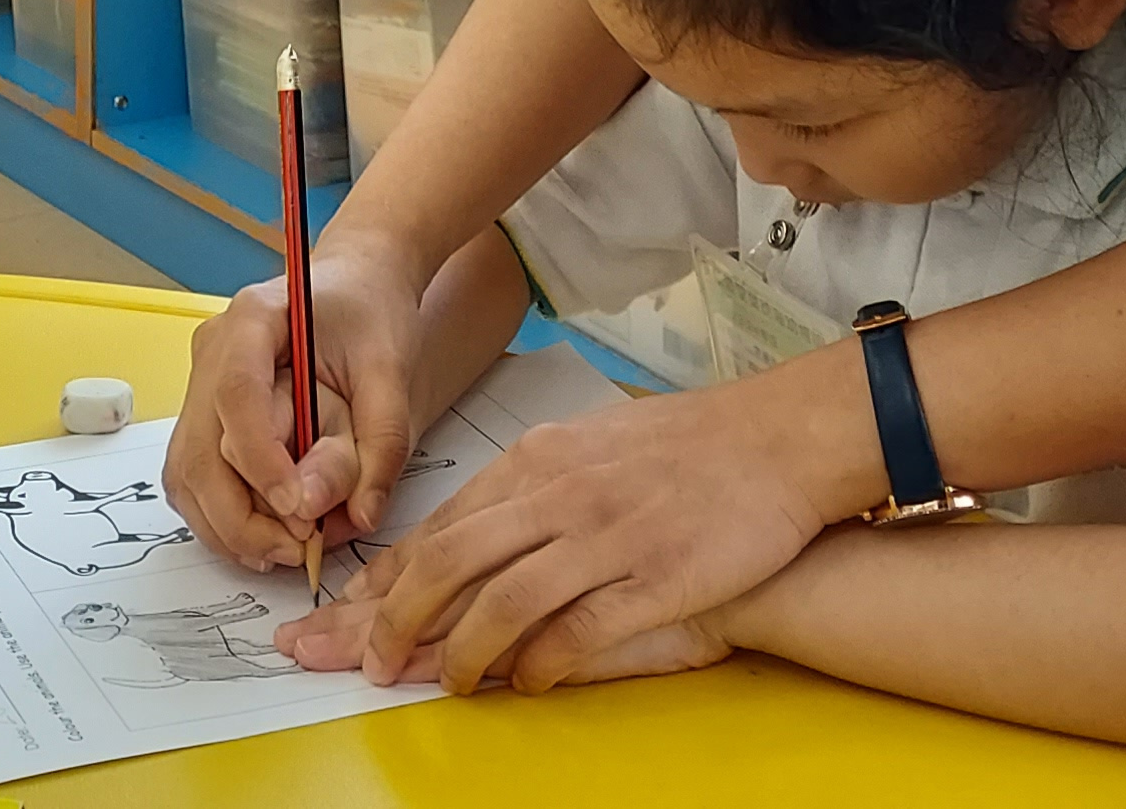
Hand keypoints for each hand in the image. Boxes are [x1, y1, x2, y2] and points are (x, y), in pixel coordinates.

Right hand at [165, 246, 429, 569]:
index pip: (237, 394)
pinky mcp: (204, 420)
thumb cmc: (371, 314)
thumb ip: (380, 440)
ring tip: (286, 554)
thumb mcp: (392, 368)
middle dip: (243, 514)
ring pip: (187, 475)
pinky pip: (196, 481)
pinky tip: (266, 541)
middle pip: (199, 448)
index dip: (260, 460)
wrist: (355, 284)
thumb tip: (356, 514)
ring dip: (229, 527)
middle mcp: (211, 352)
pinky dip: (223, 521)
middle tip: (300, 550)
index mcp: (252, 318)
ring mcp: (199, 387)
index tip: (298, 510)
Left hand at [347, 376, 839, 694]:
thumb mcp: (588, 446)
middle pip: (448, 563)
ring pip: (501, 603)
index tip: (348, 616)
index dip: (386, 580)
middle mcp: (559, 494)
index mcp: (538, 458)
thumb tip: (470, 538)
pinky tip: (524, 684)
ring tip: (443, 683)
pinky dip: (538, 666)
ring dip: (459, 653)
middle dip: (394, 621)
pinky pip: (574, 632)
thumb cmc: (687, 446)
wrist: (778, 441)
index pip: (440, 525)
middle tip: (368, 663)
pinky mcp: (651, 577)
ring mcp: (604, 536)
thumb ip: (528, 491)